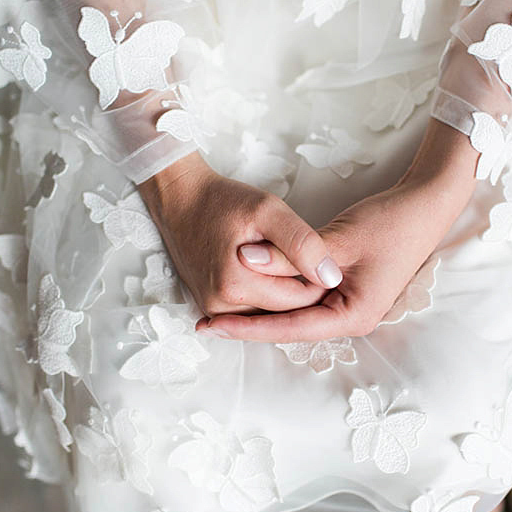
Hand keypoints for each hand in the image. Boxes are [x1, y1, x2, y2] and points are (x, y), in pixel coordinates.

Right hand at [137, 153, 342, 319]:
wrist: (180, 199)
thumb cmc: (222, 201)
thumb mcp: (269, 210)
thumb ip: (302, 243)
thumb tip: (331, 278)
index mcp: (236, 286)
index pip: (301, 301)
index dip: (318, 279)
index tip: (320, 255)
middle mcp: (221, 306)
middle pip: (286, 311)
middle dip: (302, 287)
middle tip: (305, 254)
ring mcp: (213, 309)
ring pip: (270, 312)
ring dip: (283, 290)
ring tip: (283, 258)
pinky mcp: (210, 306)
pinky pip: (252, 307)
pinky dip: (266, 292)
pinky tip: (268, 269)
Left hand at [195, 118, 479, 341]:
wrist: (427, 205)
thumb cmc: (391, 222)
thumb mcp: (336, 238)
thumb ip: (289, 253)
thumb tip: (244, 259)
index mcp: (353, 316)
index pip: (289, 329)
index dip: (248, 328)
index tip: (212, 326)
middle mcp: (351, 318)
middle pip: (291, 327)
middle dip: (250, 324)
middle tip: (205, 320)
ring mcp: (350, 305)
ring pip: (296, 313)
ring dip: (262, 309)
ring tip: (220, 309)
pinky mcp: (347, 289)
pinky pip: (305, 298)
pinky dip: (279, 293)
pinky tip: (253, 288)